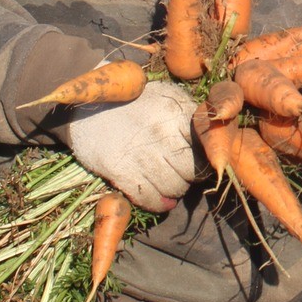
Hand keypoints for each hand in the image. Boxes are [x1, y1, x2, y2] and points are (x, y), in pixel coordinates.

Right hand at [64, 80, 200, 211]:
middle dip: (193, 176)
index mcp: (176, 112)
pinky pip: (151, 199)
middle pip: (194, 170)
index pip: (207, 145)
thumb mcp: (166, 97)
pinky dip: (159, 203)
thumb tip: (213, 140)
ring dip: (176, 190)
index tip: (204, 159)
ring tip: (170, 181)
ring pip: (175, 188)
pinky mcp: (121, 172)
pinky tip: (160, 198)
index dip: (208, 156)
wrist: (89, 106)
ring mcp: (141, 154)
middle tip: (186, 172)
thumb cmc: (135, 102)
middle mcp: (162, 134)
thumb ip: (190, 116)